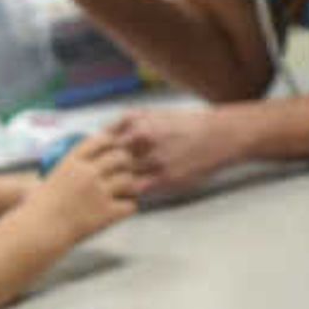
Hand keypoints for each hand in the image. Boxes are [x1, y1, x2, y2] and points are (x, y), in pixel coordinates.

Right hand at [26, 130, 142, 239]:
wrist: (37, 232)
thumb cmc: (38, 209)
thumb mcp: (51, 179)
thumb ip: (72, 170)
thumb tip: (89, 168)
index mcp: (72, 162)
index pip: (101, 140)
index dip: (112, 143)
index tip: (113, 150)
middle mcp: (87, 173)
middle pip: (120, 157)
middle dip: (124, 164)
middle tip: (122, 173)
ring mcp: (98, 192)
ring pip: (128, 180)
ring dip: (129, 186)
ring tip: (123, 193)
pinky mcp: (106, 213)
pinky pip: (130, 205)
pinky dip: (127, 208)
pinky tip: (120, 210)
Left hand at [97, 103, 239, 199]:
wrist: (218, 136)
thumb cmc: (186, 124)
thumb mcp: (155, 113)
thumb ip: (128, 120)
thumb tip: (105, 129)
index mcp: (138, 125)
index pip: (103, 143)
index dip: (94, 154)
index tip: (90, 161)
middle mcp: (144, 143)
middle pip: (109, 162)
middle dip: (100, 172)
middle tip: (91, 181)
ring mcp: (155, 162)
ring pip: (122, 178)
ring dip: (112, 185)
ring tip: (105, 191)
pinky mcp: (167, 179)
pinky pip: (139, 190)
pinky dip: (129, 193)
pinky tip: (126, 195)